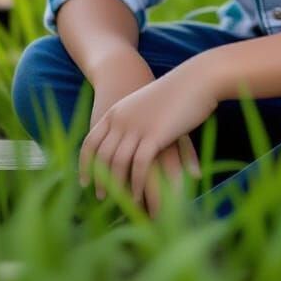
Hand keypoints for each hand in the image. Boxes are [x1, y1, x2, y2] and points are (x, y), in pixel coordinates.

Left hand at [79, 60, 217, 213]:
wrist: (197, 78)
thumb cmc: (175, 91)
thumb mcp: (145, 103)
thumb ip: (133, 119)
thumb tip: (129, 138)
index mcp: (116, 112)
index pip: (90, 142)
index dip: (85, 164)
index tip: (84, 181)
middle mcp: (121, 120)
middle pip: (102, 155)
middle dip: (99, 179)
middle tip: (100, 197)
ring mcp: (137, 127)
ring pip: (118, 163)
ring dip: (117, 186)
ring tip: (120, 203)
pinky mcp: (155, 135)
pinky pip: (139, 165)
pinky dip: (136, 184)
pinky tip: (138, 196)